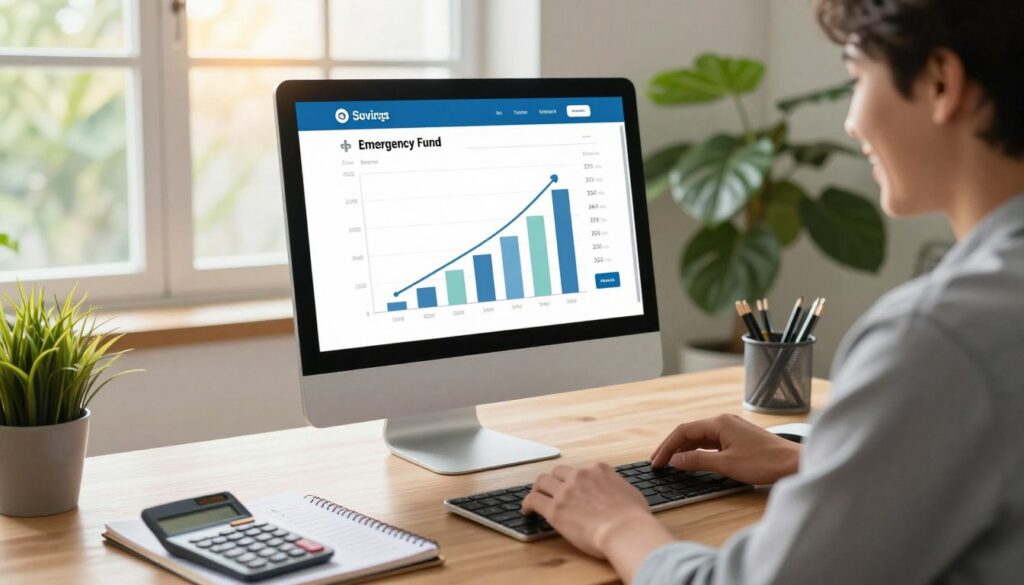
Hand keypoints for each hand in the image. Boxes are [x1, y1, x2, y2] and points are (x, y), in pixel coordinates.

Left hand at [521, 464, 671, 565]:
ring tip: (535, 497)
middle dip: (555, 481)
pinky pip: (533, 500)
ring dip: (538, 489)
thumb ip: (618, 488)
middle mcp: (580, 476)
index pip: (583, 469)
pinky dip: (527, 503)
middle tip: (552, 490)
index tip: (575, 487)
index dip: (577, 480)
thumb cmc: (633, 518)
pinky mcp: (554, 509)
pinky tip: (527, 510)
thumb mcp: (631, 493)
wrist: (625, 529)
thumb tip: (619, 494)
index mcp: (599, 470)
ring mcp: (565, 491)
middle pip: (559, 472)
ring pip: (542, 481)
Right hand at [650, 414, 800, 485]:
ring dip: (684, 450)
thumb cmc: (764, 463)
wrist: (793, 464)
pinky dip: (698, 451)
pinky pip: (711, 442)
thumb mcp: (726, 464)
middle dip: (672, 447)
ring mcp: (731, 429)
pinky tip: (692, 461)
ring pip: (700, 438)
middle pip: (690, 432)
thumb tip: (675, 460)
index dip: (667, 447)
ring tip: (671, 463)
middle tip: (658, 463)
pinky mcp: (738, 438)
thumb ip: (697, 461)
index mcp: (719, 423)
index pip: (683, 431)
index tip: (657, 461)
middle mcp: (724, 421)